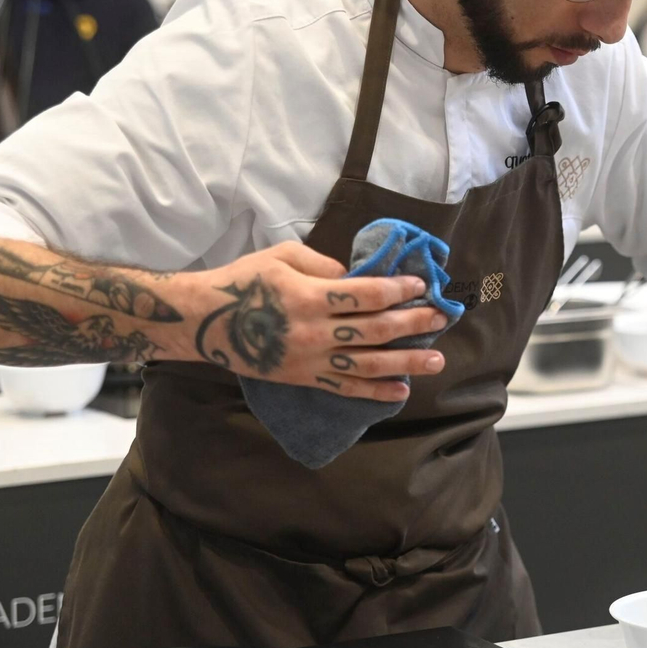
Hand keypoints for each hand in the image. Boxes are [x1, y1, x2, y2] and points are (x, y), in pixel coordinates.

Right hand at [181, 242, 448, 399]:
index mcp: (310, 296)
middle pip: (375, 329)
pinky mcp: (305, 378)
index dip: (398, 289)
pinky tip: (400, 391)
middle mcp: (315, 332)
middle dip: (413, 322)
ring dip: (406, 362)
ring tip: (436, 360)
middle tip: (441, 318)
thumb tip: (357, 275)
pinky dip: (374, 391)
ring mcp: (311, 359)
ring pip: (368, 363)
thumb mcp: (281, 256)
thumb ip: (323, 263)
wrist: (205, 322)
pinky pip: (345, 387)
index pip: (366, 294)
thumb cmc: (244, 281)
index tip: (421, 286)